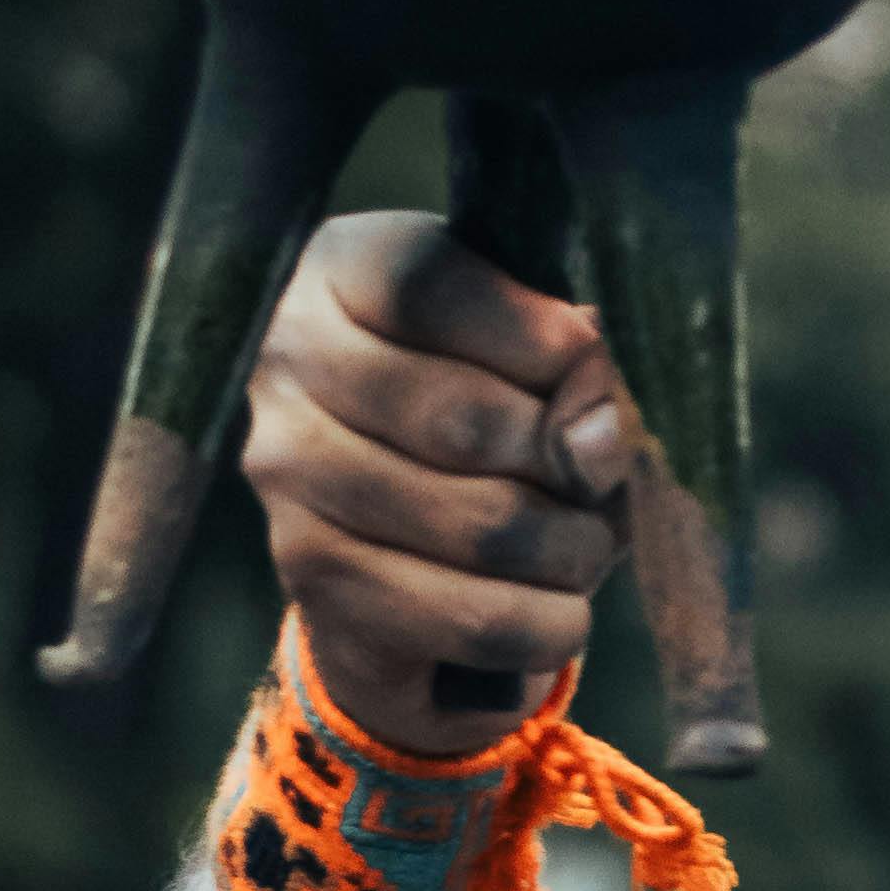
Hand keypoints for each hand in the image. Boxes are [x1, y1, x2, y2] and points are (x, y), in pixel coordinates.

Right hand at [244, 210, 636, 753]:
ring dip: (572, 546)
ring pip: (481, 526)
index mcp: (343, 269)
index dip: (534, 335)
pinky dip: (549, 621)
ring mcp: (286, 474)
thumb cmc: (492, 400)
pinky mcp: (311, 578)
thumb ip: (576, 368)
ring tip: (586, 541)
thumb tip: (597, 436)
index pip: (430, 285)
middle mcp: (288, 363)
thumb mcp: (536, 351)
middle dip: (567, 460)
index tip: (590, 362)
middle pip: (461, 419)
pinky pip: (472, 616)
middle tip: (603, 476)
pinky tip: (558, 605)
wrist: (402, 535)